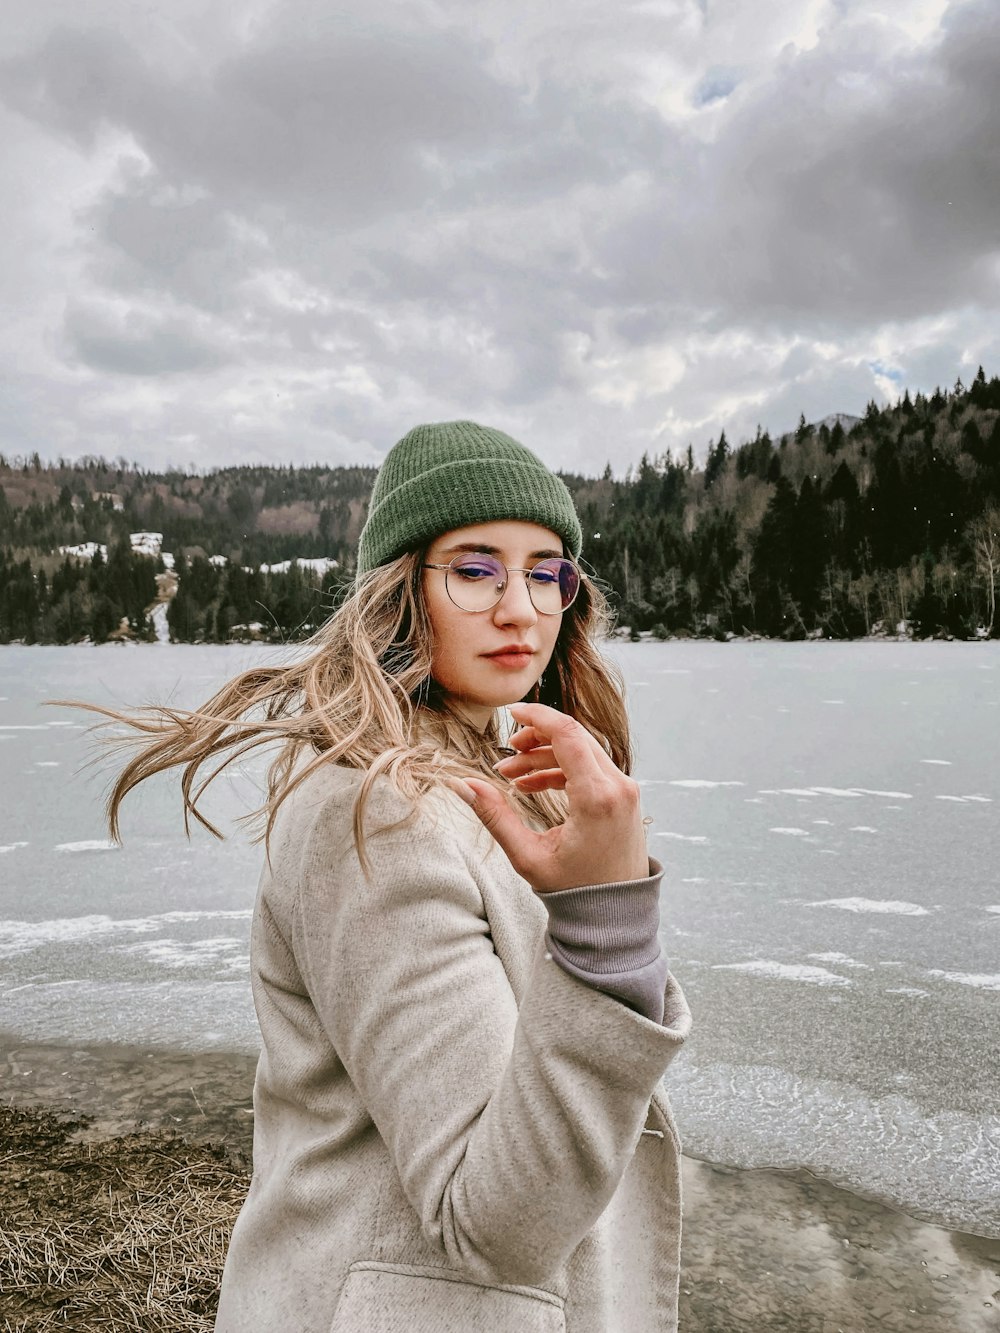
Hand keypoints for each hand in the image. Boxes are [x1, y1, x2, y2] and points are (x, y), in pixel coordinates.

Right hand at [458, 703, 648, 893]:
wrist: (615, 916)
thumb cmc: (574, 892)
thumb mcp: (528, 856)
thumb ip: (496, 817)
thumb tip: (463, 785)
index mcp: (597, 797)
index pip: (567, 734)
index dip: (537, 717)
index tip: (510, 712)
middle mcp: (618, 787)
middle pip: (574, 738)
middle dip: (536, 739)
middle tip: (506, 753)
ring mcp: (626, 791)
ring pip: (582, 752)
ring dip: (545, 756)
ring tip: (511, 775)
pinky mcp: (625, 797)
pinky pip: (591, 768)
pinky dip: (562, 769)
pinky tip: (531, 785)